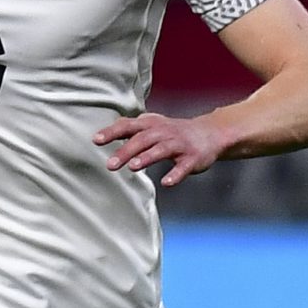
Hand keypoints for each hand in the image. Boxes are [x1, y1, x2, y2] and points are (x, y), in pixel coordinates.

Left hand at [95, 111, 226, 186]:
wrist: (211, 133)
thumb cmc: (173, 131)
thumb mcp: (151, 124)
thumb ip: (128, 128)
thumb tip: (99, 134)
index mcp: (151, 125)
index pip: (129, 126)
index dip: (112, 132)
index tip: (96, 140)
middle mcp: (165, 132)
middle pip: (143, 140)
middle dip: (126, 151)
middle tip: (110, 164)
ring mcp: (180, 145)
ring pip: (162, 150)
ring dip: (147, 158)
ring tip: (133, 167)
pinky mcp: (193, 158)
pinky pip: (184, 166)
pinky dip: (176, 174)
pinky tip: (166, 182)